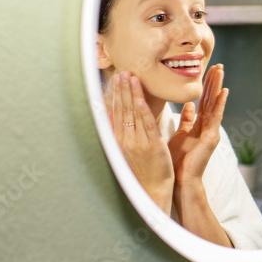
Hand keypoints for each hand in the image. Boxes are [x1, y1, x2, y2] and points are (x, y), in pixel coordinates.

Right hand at [108, 71, 174, 211]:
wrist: (152, 190)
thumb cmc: (142, 170)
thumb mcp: (127, 150)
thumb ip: (119, 131)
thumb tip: (110, 114)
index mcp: (120, 140)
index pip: (117, 112)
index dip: (117, 94)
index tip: (116, 78)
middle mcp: (126, 140)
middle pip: (123, 109)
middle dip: (122, 89)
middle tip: (122, 71)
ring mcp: (138, 142)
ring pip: (133, 113)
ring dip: (132, 94)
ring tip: (130, 76)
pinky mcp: (152, 145)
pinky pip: (146, 125)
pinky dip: (142, 111)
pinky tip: (140, 98)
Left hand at [167, 64, 228, 184]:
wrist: (180, 180)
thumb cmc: (178, 160)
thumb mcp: (180, 135)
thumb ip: (186, 120)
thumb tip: (189, 105)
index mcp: (199, 126)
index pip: (203, 101)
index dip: (205, 85)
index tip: (207, 69)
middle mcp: (208, 127)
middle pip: (211, 99)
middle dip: (213, 82)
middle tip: (217, 64)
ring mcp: (211, 131)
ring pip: (215, 104)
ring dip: (218, 87)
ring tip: (221, 71)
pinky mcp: (211, 138)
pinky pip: (216, 117)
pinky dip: (220, 104)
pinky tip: (224, 91)